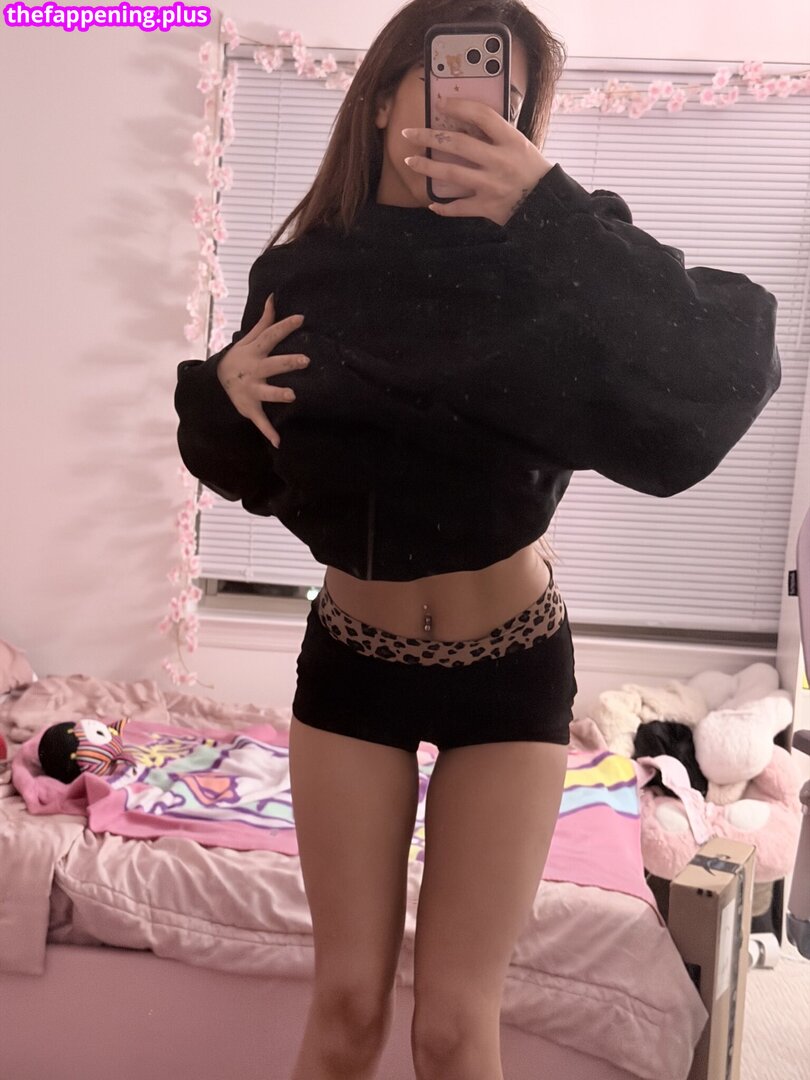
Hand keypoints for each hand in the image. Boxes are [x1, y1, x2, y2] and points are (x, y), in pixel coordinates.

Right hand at [217, 293, 309, 447]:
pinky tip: (279, 442)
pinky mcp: (251, 408)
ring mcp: (252, 390)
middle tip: (306, 360)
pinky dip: (268, 432)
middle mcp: (254, 370)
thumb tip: (273, 296)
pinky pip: (260, 421)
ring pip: (267, 392)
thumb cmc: (241, 358)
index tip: (301, 318)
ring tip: (292, 395)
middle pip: (273, 364)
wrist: (217, 382)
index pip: (271, 336)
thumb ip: (264, 321)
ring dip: (278, 394)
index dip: (285, 327)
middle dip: (288, 362)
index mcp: (255, 352)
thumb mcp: (249, 339)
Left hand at [402, 95, 553, 225]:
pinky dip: (444, 207)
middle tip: (409, 133)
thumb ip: (497, 136)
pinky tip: (432, 203)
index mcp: (511, 141)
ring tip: (410, 161)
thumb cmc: (532, 171)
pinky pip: (460, 207)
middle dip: (429, 136)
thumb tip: (466, 122)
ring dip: (428, 166)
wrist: (547, 205)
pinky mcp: (487, 207)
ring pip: (452, 173)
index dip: (459, 106)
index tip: (440, 103)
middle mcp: (499, 161)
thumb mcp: (521, 146)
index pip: (482, 116)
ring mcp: (491, 185)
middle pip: (458, 144)